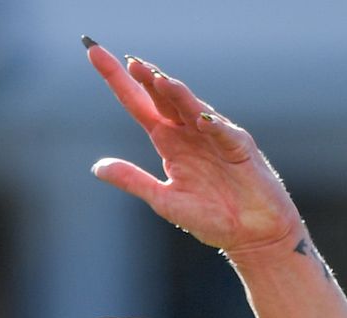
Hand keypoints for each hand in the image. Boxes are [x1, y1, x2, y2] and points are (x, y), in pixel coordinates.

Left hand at [84, 40, 302, 253]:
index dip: (118, 80)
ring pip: (192, 108)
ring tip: (159, 80)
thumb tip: (98, 167)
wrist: (252, 235)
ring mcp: (215, 137)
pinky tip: (200, 120)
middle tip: (132, 63)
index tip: (93, 52)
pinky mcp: (240, 149)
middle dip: (147, 79)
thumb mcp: (164, 200)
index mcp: (169, 142)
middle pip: (163, 98)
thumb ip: (134, 180)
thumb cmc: (212, 219)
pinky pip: (225, 134)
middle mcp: (190, 133)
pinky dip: (213, 126)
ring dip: (177, 94)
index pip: (138, 104)